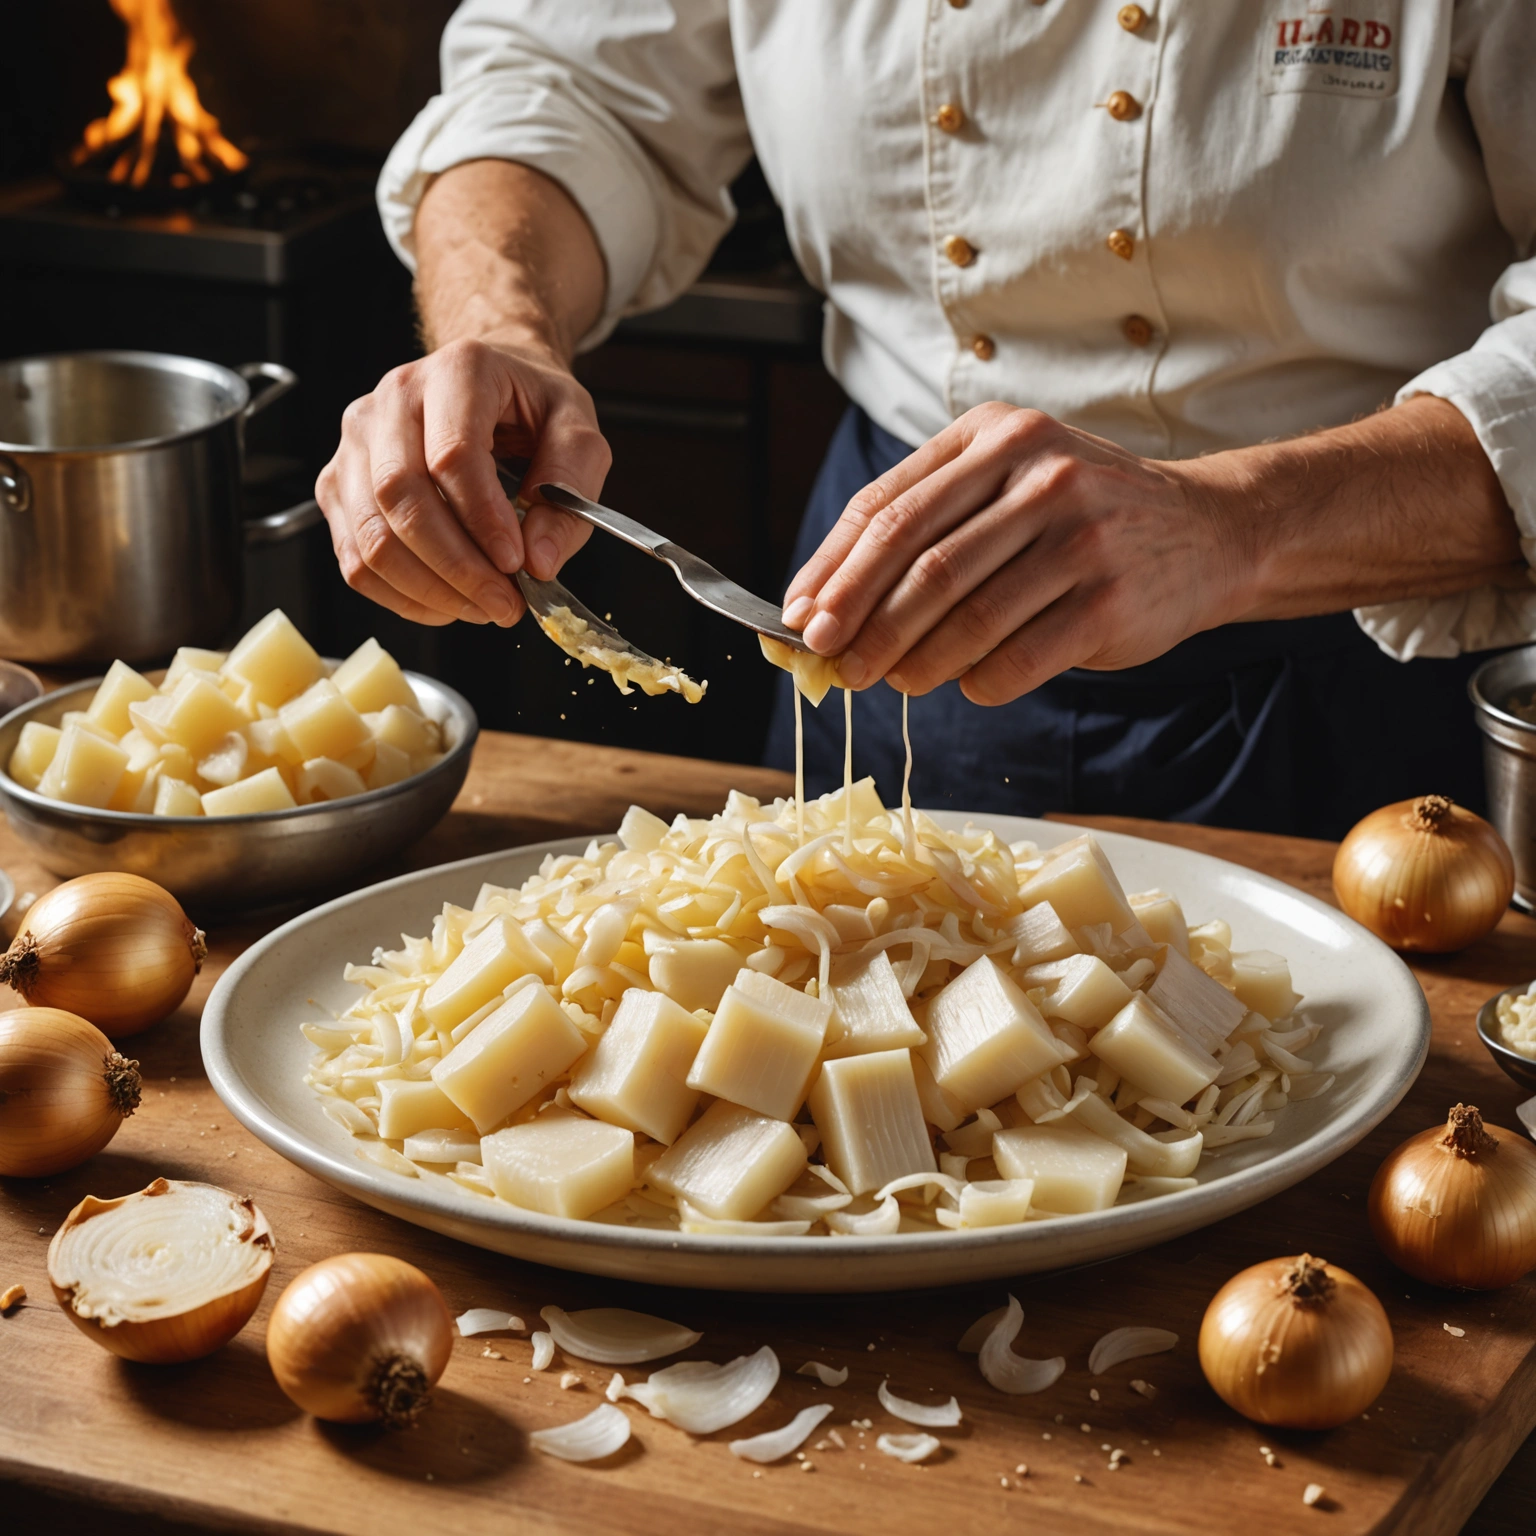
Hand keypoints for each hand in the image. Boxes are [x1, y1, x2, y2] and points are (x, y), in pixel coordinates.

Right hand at [315, 336, 610, 625]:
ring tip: (483, 607)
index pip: (452, 454)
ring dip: (429, 589)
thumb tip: (540, 561)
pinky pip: (356, 557)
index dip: (483, 520)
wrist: (494, 385)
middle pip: (400, 496)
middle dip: (455, 566)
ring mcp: (357, 443)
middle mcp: (393, 400)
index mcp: (457, 372)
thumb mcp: (579, 433)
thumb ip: (569, 490)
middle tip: (504, 603)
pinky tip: (447, 603)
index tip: (518, 563)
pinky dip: (401, 595)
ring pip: (371, 535)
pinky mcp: (340, 484)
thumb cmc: (532, 408)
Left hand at [780, 402, 1244, 703]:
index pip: (889, 508)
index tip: (799, 617)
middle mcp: (1040, 474)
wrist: (1209, 530)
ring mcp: (1081, 536)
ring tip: (889, 682)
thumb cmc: (1084, 516)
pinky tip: (965, 686)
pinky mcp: (1110, 598)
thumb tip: (828, 604)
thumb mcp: (1011, 481)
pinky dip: (978, 681)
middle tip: (831, 662)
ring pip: (966, 614)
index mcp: (996, 436)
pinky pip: (1019, 656)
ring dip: (913, 660)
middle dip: (862, 621)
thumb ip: (930, 522)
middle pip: (921, 562)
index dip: (834, 569)